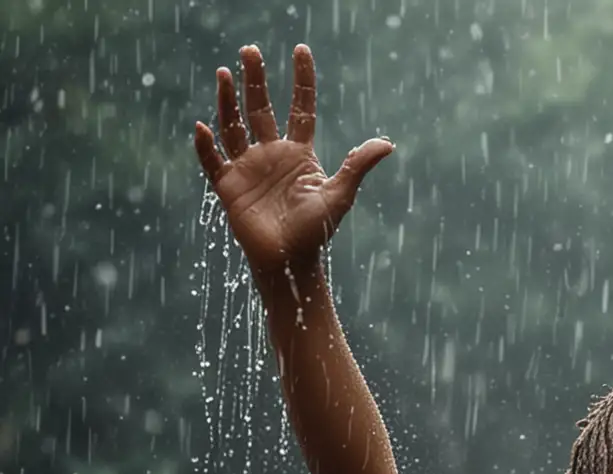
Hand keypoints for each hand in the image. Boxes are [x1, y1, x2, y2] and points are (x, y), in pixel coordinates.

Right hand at [194, 44, 391, 277]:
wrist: (291, 263)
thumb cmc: (316, 232)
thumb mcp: (340, 195)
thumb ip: (357, 166)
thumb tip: (388, 143)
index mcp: (299, 153)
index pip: (300, 108)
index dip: (301, 80)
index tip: (300, 50)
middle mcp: (271, 154)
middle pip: (261, 107)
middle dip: (256, 79)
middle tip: (250, 51)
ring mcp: (248, 168)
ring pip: (234, 126)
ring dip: (228, 101)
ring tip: (225, 73)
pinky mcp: (229, 186)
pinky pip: (213, 161)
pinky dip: (206, 146)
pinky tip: (203, 127)